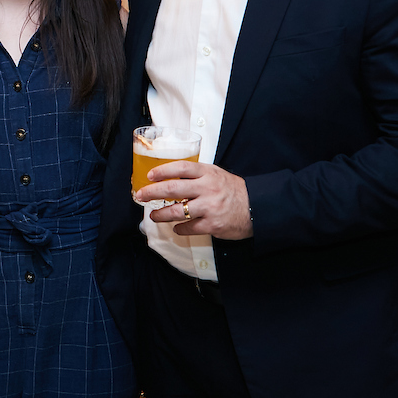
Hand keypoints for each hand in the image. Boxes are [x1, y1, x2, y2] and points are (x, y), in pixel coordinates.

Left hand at [134, 160, 253, 239]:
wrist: (257, 208)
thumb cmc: (234, 191)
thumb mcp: (217, 175)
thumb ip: (197, 175)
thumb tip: (170, 177)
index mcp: (208, 173)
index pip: (180, 168)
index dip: (162, 171)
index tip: (149, 175)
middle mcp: (207, 188)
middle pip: (172, 189)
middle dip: (152, 192)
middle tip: (141, 196)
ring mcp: (209, 207)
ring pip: (176, 211)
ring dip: (160, 215)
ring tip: (153, 216)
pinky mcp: (212, 225)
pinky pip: (188, 227)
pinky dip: (179, 228)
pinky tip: (176, 228)